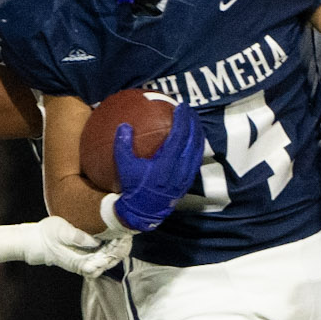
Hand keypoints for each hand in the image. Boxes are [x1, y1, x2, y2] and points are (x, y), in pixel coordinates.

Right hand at [32, 215, 132, 276]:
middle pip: (111, 260)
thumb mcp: (60, 231)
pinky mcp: (89, 256)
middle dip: (122, 246)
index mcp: (81, 262)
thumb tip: (95, 241)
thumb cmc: (47, 235)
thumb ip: (77, 237)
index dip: (117, 248)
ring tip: (127, 231)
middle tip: (129, 230)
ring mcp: (88, 262)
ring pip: (111, 258)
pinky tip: (118, 235)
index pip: (106, 260)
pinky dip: (114, 246)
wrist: (37, 241)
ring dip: (119, 246)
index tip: (123, 234)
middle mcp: (87, 265)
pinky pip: (106, 254)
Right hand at [111, 100, 203, 232]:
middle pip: (192, 141)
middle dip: (193, 122)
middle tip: (190, 110)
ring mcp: (185, 176)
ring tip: (194, 120)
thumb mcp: (124, 168)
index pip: (178, 138)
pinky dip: (197, 145)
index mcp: (164, 165)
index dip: (182, 121)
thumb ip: (123, 146)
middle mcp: (178, 170)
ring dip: (197, 132)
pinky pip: (197, 158)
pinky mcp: (188, 180)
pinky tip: (194, 138)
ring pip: (198, 149)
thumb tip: (124, 126)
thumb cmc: (133, 188)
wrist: (144, 211)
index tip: (181, 107)